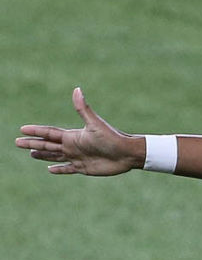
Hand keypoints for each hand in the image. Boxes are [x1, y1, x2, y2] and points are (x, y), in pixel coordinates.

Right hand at [16, 87, 142, 174]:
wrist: (127, 154)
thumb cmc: (112, 138)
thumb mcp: (95, 123)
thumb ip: (83, 108)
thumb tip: (77, 89)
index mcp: (72, 136)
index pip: (49, 133)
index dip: (36, 131)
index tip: (22, 129)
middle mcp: (73, 146)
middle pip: (48, 145)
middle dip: (33, 144)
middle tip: (17, 143)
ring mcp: (78, 157)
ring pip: (55, 156)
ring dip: (43, 155)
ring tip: (31, 154)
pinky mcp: (84, 168)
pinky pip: (68, 169)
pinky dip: (59, 169)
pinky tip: (49, 169)